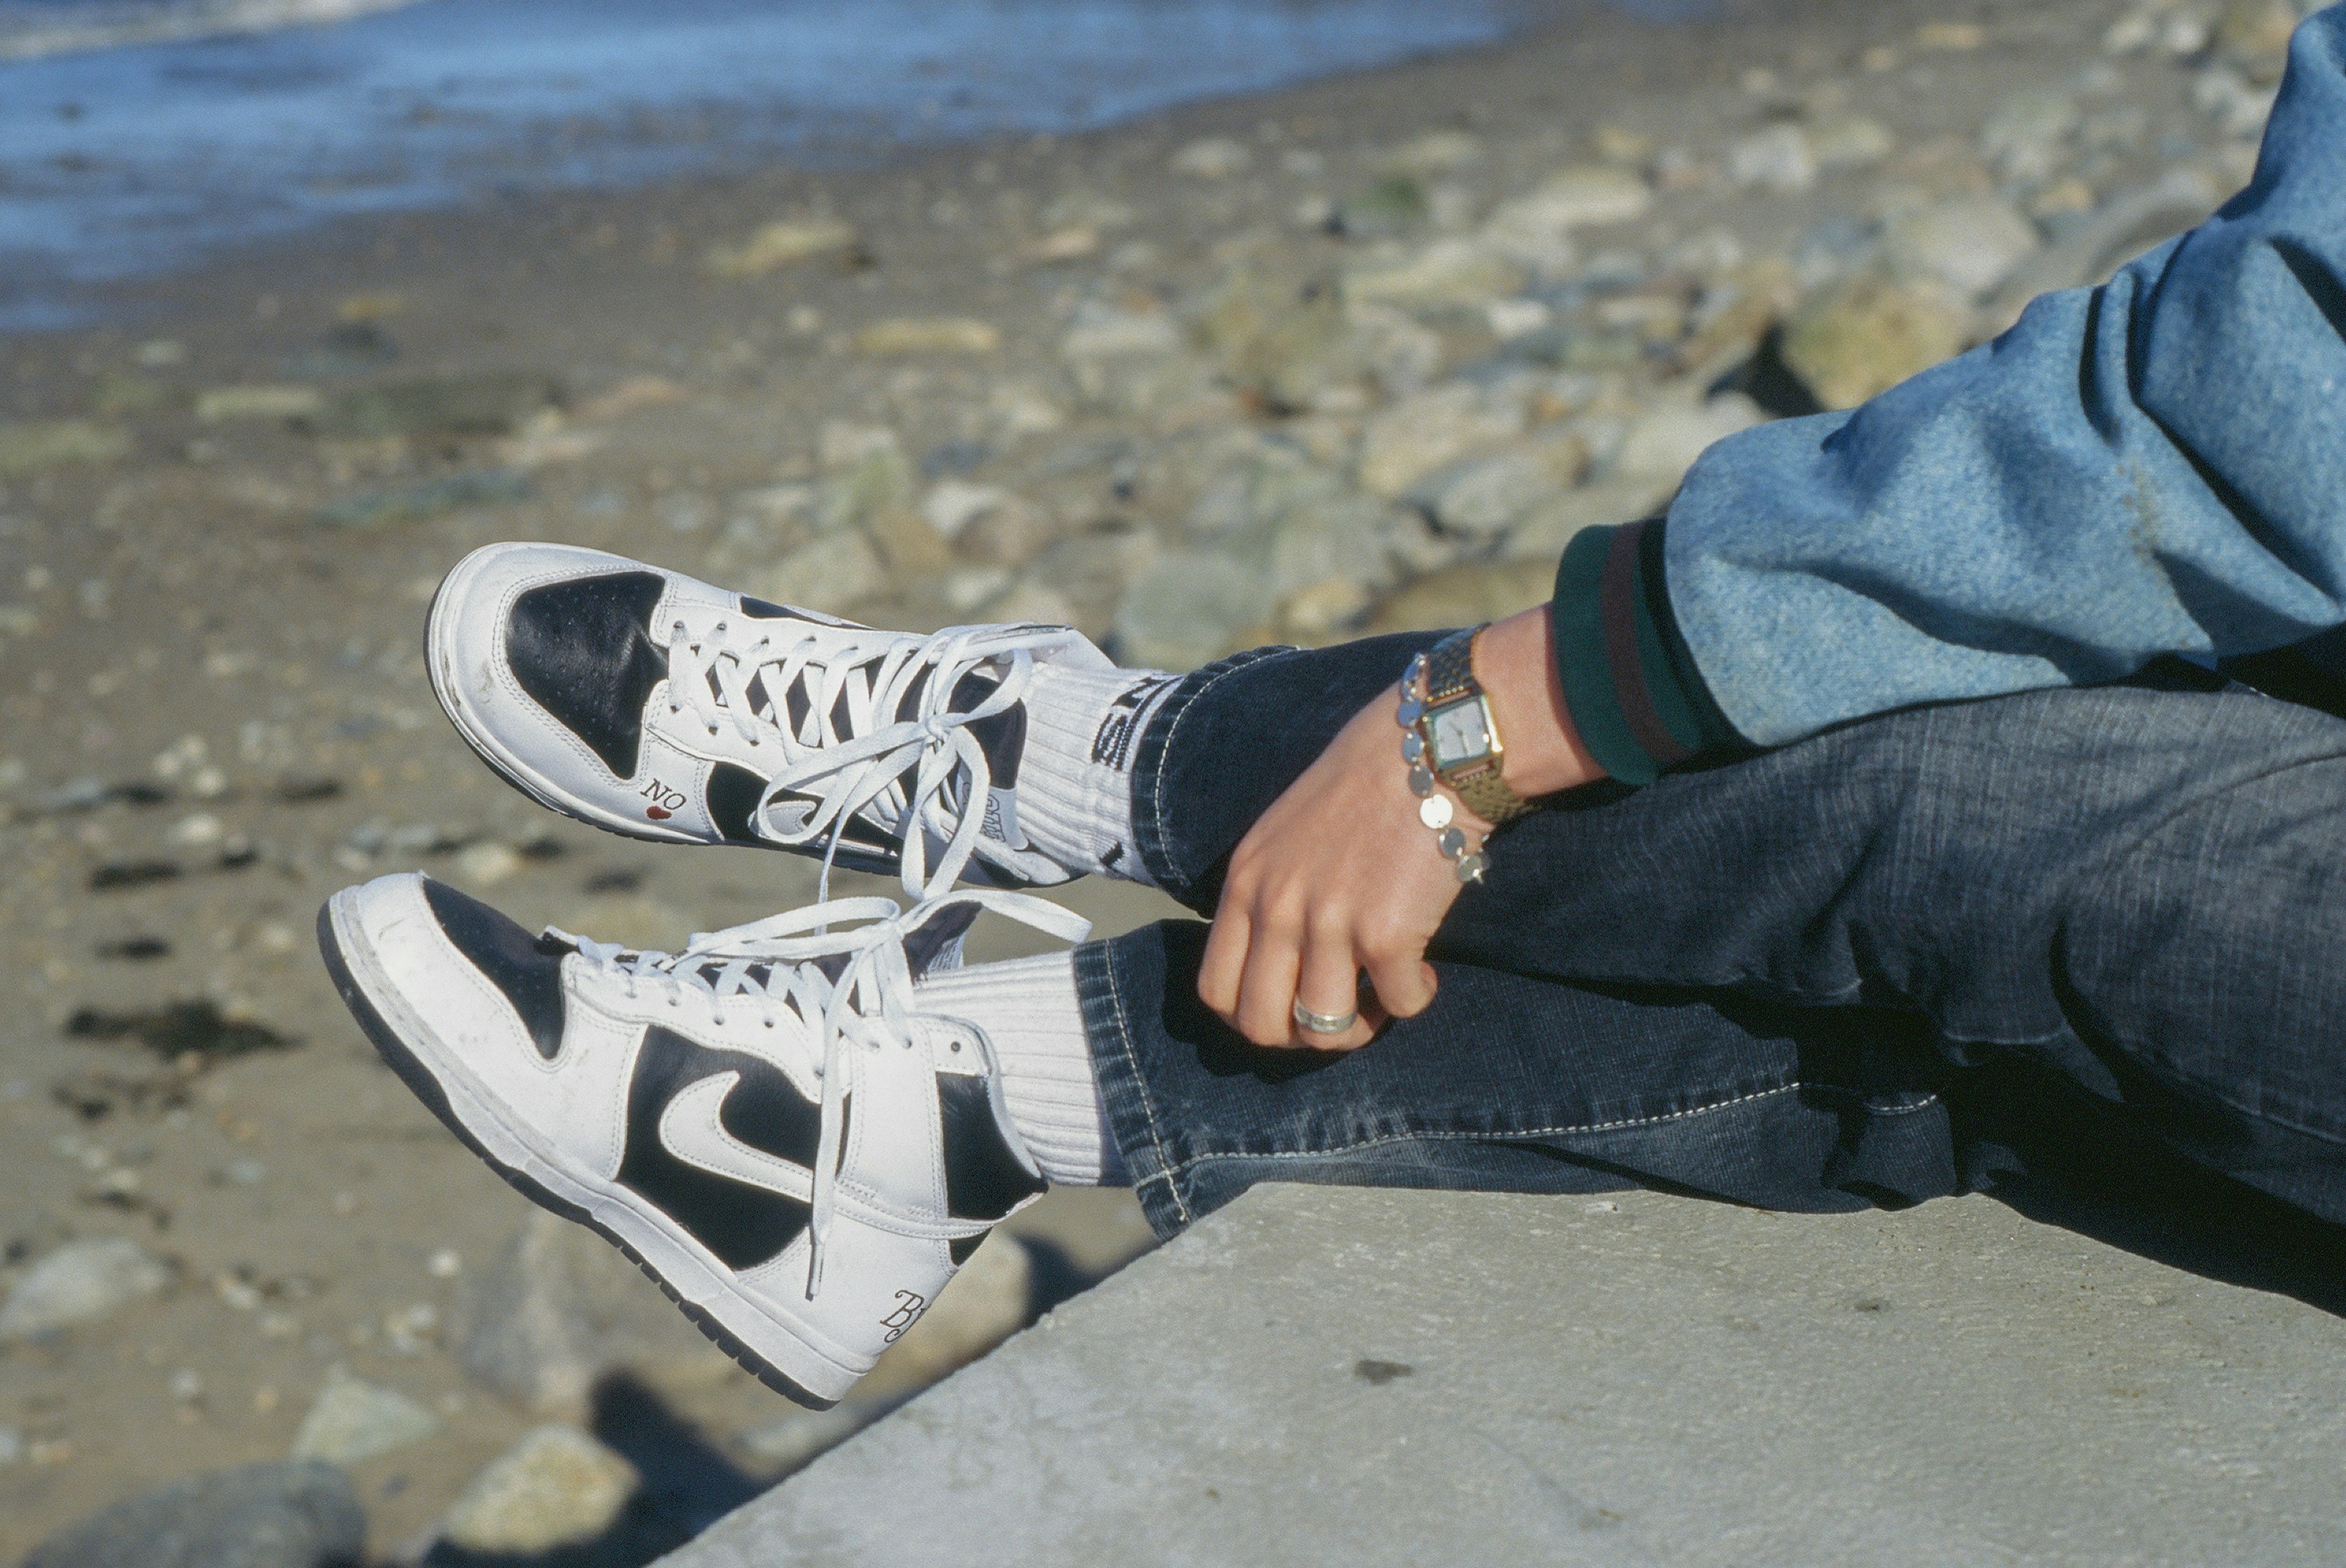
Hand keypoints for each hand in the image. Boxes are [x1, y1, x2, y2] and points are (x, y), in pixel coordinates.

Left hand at [1197, 607, 1601, 1049]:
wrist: (1428, 750)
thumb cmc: (1364, 787)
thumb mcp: (1285, 836)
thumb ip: (1270, 895)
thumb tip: (1278, 966)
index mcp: (1244, 883)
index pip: (1214, 990)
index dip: (1253, 1017)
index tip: (1293, 1004)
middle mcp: (1276, 907)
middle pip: (1260, 1026)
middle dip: (1302, 1038)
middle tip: (1342, 1011)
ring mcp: (1328, 924)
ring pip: (1324, 1032)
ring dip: (1361, 1028)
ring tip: (1385, 993)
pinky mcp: (1387, 934)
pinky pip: (1399, 1006)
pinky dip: (1415, 998)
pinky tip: (1426, 969)